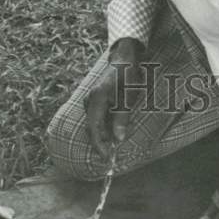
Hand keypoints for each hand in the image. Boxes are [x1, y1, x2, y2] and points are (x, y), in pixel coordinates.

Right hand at [84, 37, 144, 155]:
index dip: (99, 145)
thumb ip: (122, 119)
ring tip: (114, 145)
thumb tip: (118, 140)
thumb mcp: (128, 98)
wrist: (124, 59)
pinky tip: (112, 131)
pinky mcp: (93, 101)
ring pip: (94, 124)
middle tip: (112, 156)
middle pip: (92, 128)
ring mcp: (90, 100)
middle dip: (101, 143)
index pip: (94, 128)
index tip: (106, 159)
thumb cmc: (128, 77)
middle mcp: (90, 100)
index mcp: (97, 98)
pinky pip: (96, 118)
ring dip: (103, 135)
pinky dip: (104, 127)